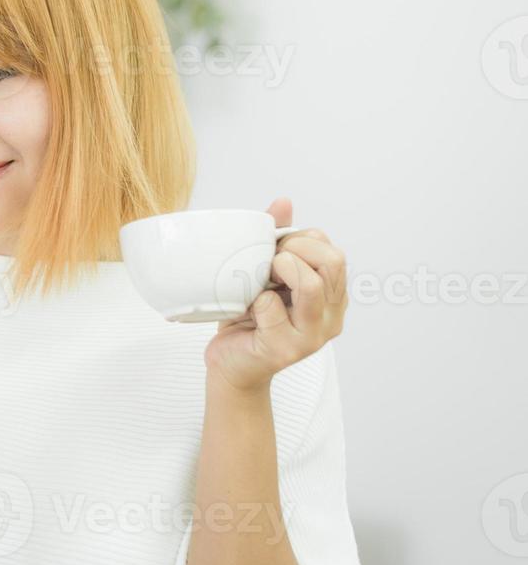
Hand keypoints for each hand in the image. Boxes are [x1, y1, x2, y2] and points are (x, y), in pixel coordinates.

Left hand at [204, 197, 348, 393]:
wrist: (232, 363)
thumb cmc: (250, 316)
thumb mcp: (265, 273)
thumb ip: (277, 238)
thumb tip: (284, 201)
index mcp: (332, 295)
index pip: (331, 249)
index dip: (299, 240)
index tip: (273, 252)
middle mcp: (331, 315)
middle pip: (331, 261)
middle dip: (293, 250)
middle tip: (268, 264)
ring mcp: (313, 335)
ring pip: (310, 284)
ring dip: (278, 271)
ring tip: (262, 282)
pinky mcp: (286, 349)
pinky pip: (270, 307)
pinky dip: (254, 302)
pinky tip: (248, 312)